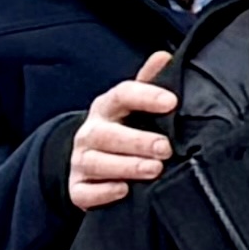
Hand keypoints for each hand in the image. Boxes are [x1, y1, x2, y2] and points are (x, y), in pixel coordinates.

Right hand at [67, 54, 176, 212]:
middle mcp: (91, 133)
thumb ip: (150, 81)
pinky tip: (124, 191)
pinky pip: (83, 192)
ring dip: (125, 166)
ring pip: (96, 163)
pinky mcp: (77, 188)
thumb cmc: (124, 128)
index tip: (171, 101)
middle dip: (137, 141)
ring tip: (154, 169)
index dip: (145, 96)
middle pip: (107, 134)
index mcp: (107, 108)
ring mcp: (81, 160)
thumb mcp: (134, 105)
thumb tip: (165, 56)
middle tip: (165, 147)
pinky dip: (102, 193)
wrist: (90, 160)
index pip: (121, 95)